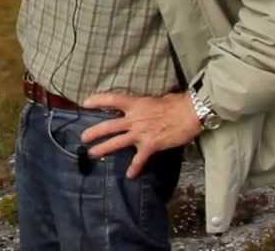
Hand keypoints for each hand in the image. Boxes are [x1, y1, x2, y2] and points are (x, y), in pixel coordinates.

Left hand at [78, 91, 200, 178]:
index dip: (97, 101)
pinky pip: (139, 159)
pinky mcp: (150, 145)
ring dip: (103, 149)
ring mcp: (141, 133)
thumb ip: (145, 105)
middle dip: (94, 132)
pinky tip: (130, 175)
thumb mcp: (156, 99)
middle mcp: (134, 119)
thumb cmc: (177, 103)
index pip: (111, 99)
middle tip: (83, 138)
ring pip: (117, 142)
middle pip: (108, 126)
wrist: (190, 113)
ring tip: (92, 153)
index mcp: (135, 104)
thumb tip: (144, 107)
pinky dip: (134, 168)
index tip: (85, 103)